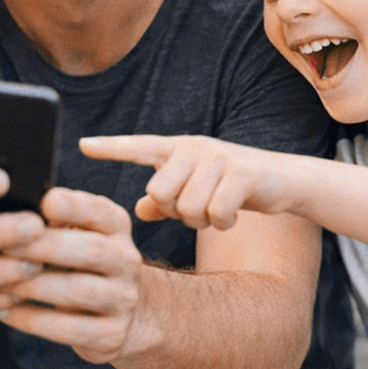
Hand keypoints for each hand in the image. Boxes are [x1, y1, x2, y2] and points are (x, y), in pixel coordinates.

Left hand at [0, 186, 144, 365]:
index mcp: (116, 227)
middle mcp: (126, 260)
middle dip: (43, 247)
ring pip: (79, 291)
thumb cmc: (81, 263)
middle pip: (91, 250)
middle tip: (2, 244)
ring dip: (32, 285)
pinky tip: (1, 310)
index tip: (45, 202)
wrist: (125, 313)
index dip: (75, 206)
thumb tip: (8, 211)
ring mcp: (123, 299)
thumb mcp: (78, 234)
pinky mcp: (112, 334)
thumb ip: (51, 220)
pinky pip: (68, 329)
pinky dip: (30, 319)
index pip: (101, 211)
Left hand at [78, 134, 299, 230]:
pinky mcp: (241, 173)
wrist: (284, 181)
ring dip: (202, 221)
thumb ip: (167, 201)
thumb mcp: (198, 191)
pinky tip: (233, 217)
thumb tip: (138, 210)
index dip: (112, 147)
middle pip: (159, 192)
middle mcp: (195, 148)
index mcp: (179, 150)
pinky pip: (215, 213)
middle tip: (198, 209)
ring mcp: (219, 158)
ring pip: (187, 208)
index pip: (140, 146)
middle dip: (176, 213)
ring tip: (218, 211)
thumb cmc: (234, 187)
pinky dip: (223, 224)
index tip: (83, 145)